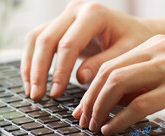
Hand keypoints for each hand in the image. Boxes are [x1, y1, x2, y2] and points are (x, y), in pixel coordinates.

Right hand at [21, 0, 153, 98]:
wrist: (135, 30)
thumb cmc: (134, 41)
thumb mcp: (126, 53)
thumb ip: (103, 64)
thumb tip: (79, 78)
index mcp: (93, 14)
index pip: (68, 43)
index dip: (59, 70)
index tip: (56, 93)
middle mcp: (75, 10)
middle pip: (46, 39)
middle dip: (38, 70)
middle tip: (37, 96)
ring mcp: (65, 16)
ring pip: (36, 38)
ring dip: (30, 66)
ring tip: (32, 92)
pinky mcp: (59, 26)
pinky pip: (38, 41)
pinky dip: (32, 61)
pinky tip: (33, 81)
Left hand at [72, 35, 164, 134]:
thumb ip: (143, 83)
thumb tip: (110, 102)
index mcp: (155, 44)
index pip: (110, 65)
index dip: (90, 89)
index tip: (82, 108)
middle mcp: (161, 50)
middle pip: (109, 73)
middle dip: (90, 100)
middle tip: (83, 120)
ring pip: (118, 84)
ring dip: (100, 108)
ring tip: (94, 126)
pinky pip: (140, 104)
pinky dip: (120, 119)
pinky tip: (112, 130)